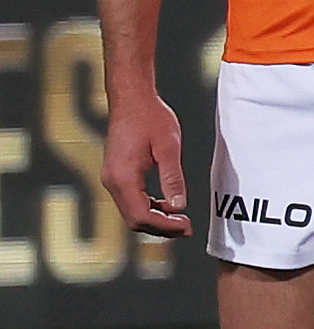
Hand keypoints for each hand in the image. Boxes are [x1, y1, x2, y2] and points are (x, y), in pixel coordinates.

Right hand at [104, 88, 189, 238]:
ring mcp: (112, 178)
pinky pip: (131, 200)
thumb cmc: (150, 118)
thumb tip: (178, 206)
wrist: (132, 100)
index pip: (142, 215)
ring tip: (181, 221)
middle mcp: (112, 181)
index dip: (165, 226)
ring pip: (132, 212)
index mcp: (123, 177)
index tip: (187, 227)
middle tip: (187, 229)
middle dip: (161, 228)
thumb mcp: (169, 148)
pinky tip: (168, 205)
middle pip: (134, 219)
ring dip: (156, 219)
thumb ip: (173, 178)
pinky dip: (149, 208)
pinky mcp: (116, 174)